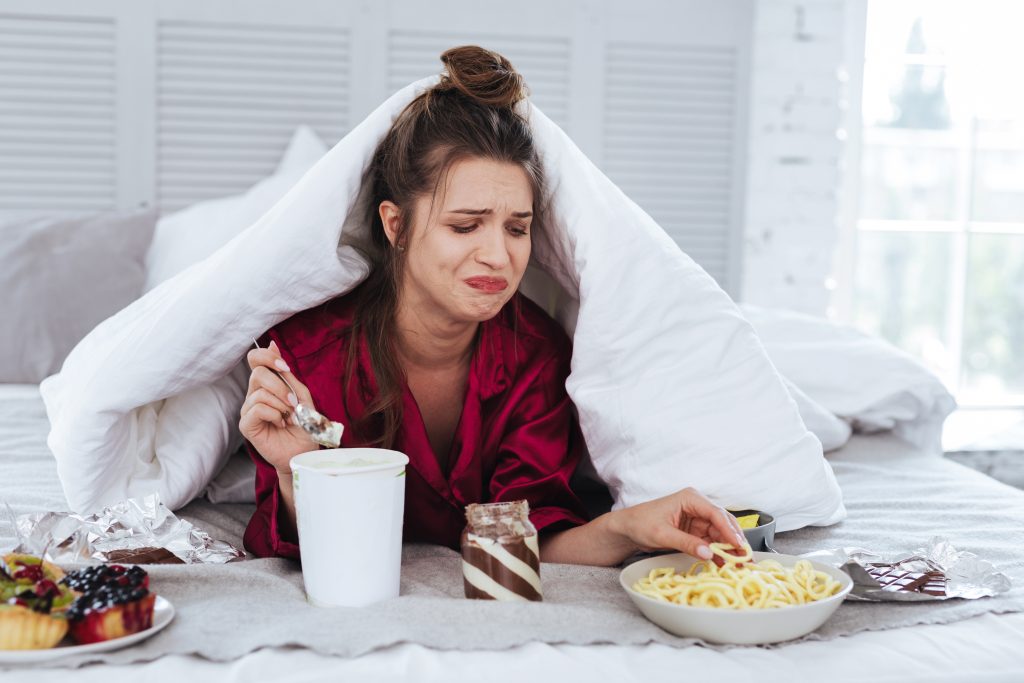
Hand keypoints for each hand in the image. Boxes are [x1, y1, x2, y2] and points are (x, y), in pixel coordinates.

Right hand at [239, 340, 316, 475]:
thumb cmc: (304, 424)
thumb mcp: (300, 394)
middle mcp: (254, 394)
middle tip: (293, 403)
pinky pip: (257, 408)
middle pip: (257, 374)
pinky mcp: (246, 424)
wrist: (304, 451)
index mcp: (266, 385)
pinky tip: (281, 424)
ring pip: (260, 393)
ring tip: (289, 417)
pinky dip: (274, 414)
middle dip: (281, 387)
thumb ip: (286, 373)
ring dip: (282, 404)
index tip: (285, 368)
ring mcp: (248, 409)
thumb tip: (272, 344)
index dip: (267, 357)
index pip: (255, 359)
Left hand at [615, 487, 747, 560]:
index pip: (715, 513)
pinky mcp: (695, 531)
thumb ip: (686, 543)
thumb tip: (708, 553)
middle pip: (722, 522)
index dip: (729, 530)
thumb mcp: (662, 535)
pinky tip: (725, 564)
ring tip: (740, 564)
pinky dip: (718, 552)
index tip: (739, 546)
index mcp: (690, 498)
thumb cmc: (640, 524)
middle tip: (745, 558)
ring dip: (729, 548)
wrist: (627, 529)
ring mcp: (697, 518)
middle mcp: (697, 506)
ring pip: (720, 533)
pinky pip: (711, 541)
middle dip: (734, 540)